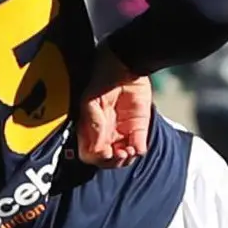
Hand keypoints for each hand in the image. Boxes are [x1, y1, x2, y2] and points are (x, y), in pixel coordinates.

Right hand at [76, 52, 151, 167]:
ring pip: (121, 157)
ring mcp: (122, 131)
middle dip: (111, 162)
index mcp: (90, 128)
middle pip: (105, 160)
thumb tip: (97, 148)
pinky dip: (138, 151)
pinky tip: (136, 147)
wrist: (126, 65)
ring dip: (124, 160)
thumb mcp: (91, 100)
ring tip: (127, 151)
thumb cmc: (103, 79)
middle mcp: (105, 133)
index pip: (88, 153)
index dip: (95, 158)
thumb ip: (93, 124)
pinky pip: (138, 147)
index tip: (104, 153)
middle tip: (117, 154)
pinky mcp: (139, 128)